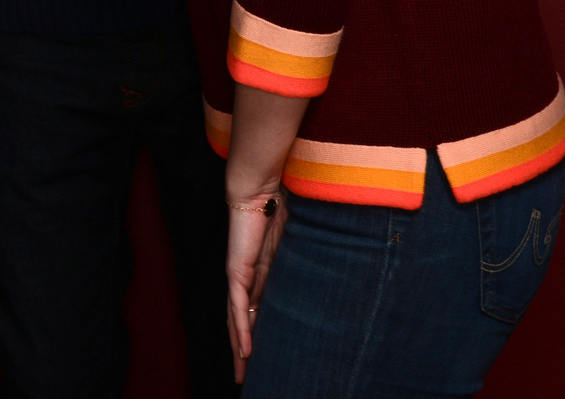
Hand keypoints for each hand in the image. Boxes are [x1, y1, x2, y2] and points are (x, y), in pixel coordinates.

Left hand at [226, 190, 288, 382]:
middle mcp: (245, 278)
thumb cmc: (278, 208)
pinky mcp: (236, 269)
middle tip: (244, 377)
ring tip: (242, 372)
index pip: (255, 311)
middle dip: (243, 350)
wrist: (259, 188)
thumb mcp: (296, 244)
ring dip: (238, 347)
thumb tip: (329, 275)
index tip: (261, 358)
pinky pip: (238, 305)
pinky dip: (241, 329)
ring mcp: (239, 275)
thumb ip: (303, 261)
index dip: (257, 335)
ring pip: (235, 319)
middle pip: (241, 321)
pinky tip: (244, 350)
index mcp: (259, 273)